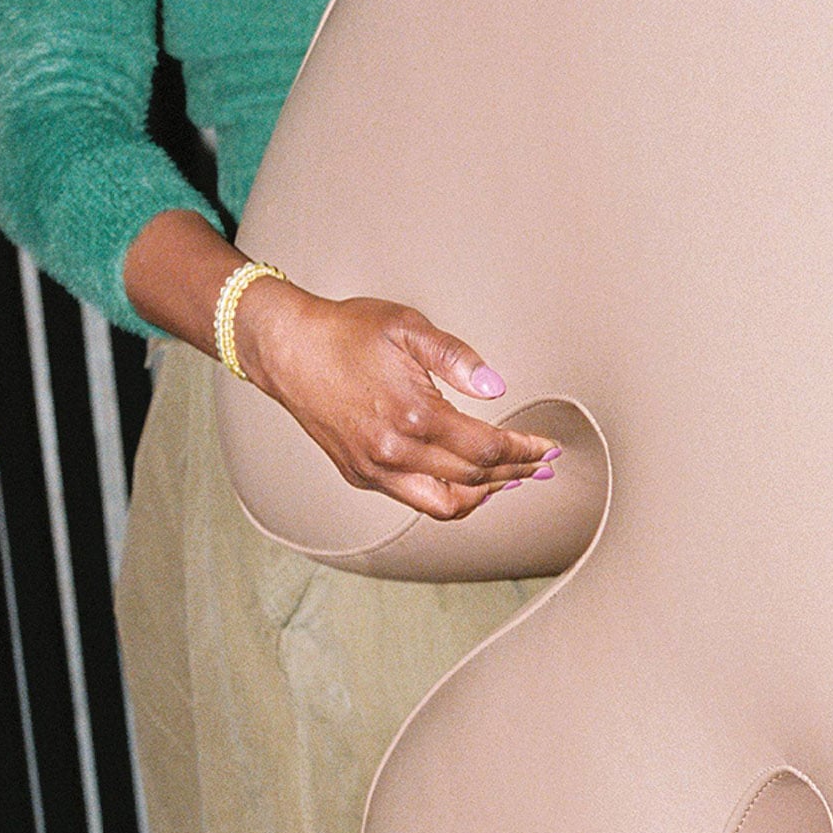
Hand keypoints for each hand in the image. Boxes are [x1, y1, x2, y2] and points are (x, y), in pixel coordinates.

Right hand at [237, 280, 559, 520]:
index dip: (523, 450)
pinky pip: (416, 499)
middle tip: (541, 465)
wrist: (286, 348)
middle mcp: (394, 453)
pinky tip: (465, 479)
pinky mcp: (360, 476)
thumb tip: (497, 387)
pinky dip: (449, 495)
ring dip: (485, 494)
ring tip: (510, 479)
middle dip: (515, 473)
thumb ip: (456, 357)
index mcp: (413, 416)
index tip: (546, 447)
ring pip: (445, 505)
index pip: (487, 449)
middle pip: (474, 480)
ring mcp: (375, 471)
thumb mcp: (407, 327)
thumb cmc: (347, 332)